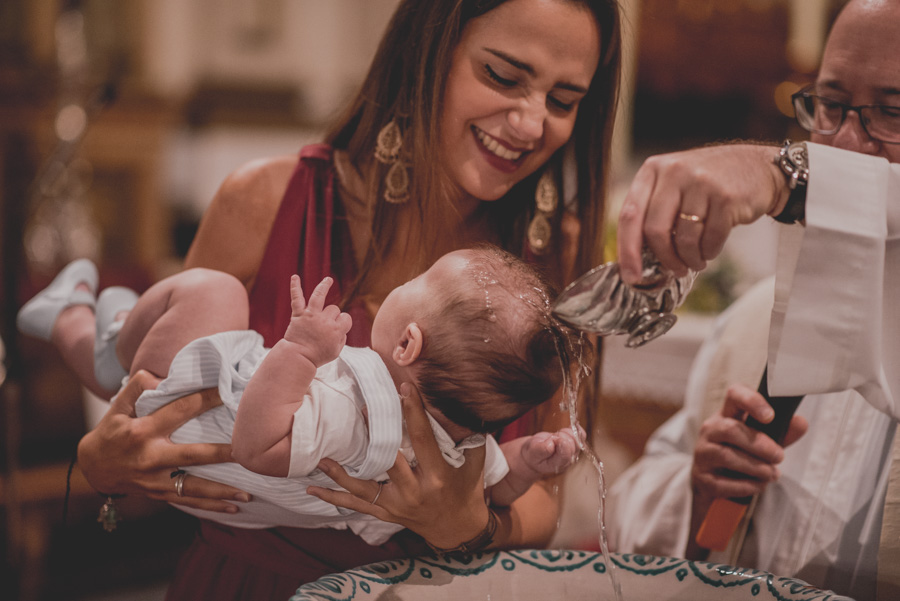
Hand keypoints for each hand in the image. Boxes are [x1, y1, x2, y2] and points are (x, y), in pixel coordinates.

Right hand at [77, 370, 251, 511]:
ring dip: (221, 492)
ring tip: (248, 494)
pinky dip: (211, 507)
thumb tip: (161, 376)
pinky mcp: (159, 494)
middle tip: (246, 452)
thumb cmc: (110, 432)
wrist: (92, 469)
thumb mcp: (117, 406)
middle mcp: (151, 457)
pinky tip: (233, 509)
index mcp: (143, 431)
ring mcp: (155, 480)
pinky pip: (188, 501)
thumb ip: (138, 386)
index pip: (181, 411)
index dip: (205, 400)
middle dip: (220, 454)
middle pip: (192, 456)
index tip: (229, 393)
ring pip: (193, 487)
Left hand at [284, 275, 351, 365]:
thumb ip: (342, 338)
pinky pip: (296, 298)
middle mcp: (324, 321)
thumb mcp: (336, 352)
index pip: (346, 318)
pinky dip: (295, 287)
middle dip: (331, 316)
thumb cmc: (317, 357)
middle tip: (322, 328)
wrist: (297, 359)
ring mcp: (310, 316)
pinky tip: (295, 277)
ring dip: (324, 286)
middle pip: (333, 309)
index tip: (337, 331)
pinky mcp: (298, 315)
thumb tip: (341, 328)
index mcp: (336, 330)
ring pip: (319, 296)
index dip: (343, 323)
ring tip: (328, 280)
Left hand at [307, 383, 491, 548]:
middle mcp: (414, 491)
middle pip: (388, 460)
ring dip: (340, 474)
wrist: (458, 531)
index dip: (413, 413)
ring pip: (363, 488)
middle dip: (375, 435)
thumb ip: (473, 439)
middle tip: (361, 411)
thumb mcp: (476, 466)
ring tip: (322, 459)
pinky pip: (356, 506)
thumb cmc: (468, 492)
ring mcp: (396, 505)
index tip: (404, 390)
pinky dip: (333, 498)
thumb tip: (471, 409)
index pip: (421, 439)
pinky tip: (313, 490)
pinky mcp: (385, 513)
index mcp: (437, 476)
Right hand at [520, 425, 584, 475]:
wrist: (535, 454)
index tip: (552, 438)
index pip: (566, 454)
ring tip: (556, 435)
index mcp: (557, 464)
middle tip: (550, 438)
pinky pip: (581, 435)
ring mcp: (572, 453)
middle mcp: (567, 460)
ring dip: (566, 433)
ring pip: (577, 438)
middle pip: (572, 444)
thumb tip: (552, 443)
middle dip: (560, 437)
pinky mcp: (575, 445)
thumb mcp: (533, 452)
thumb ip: (542, 449)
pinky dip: (575, 429)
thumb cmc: (533, 454)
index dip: (561, 443)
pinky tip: (568, 428)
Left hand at [616, 144, 787, 283]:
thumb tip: (635, 258)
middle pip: (655, 231)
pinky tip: (710, 249)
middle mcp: (674, 172)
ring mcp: (701, 182)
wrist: (758, 167)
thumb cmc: (708, 183)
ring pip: (684, 239)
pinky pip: (710, 240)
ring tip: (696, 261)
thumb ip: (652, 211)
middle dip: (664, 259)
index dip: (627, 251)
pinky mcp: (727, 197)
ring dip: (690, 259)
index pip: (629, 215)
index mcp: (653, 170)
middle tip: (675, 270)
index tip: (630, 276)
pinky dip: (709, 252)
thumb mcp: (674, 184)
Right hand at [691, 384, 807, 503]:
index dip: (752, 401)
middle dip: (760, 445)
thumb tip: (800, 423)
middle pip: (731, 430)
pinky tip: (757, 485)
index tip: (770, 416)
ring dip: (756, 467)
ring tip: (771, 474)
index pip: (734, 395)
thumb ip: (782, 433)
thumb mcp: (762, 442)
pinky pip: (723, 482)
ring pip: (727, 456)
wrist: (713, 483)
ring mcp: (703, 453)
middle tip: (779, 456)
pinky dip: (746, 485)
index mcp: (727, 415)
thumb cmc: (740, 456)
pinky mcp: (702, 478)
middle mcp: (711, 430)